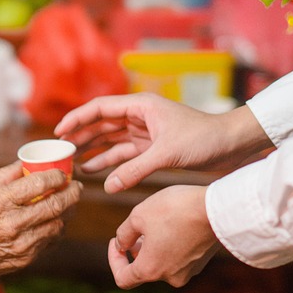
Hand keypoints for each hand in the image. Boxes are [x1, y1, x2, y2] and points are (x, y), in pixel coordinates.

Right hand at [0, 162, 80, 292]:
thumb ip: (4, 176)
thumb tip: (26, 161)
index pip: (39, 184)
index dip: (57, 175)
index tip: (62, 172)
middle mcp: (12, 224)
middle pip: (56, 204)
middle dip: (72, 192)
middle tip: (75, 185)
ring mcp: (21, 244)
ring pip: (59, 223)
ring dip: (68, 210)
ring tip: (68, 201)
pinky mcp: (26, 259)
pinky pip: (51, 240)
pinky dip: (58, 227)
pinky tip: (56, 219)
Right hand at [56, 93, 270, 192]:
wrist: (233, 146)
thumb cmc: (204, 139)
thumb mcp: (167, 154)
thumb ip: (136, 170)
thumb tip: (108, 186)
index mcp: (142, 106)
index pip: (101, 108)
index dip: (77, 118)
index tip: (59, 131)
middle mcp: (142, 116)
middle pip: (103, 123)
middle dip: (81, 136)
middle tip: (60, 151)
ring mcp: (148, 132)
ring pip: (113, 140)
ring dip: (94, 150)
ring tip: (74, 164)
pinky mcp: (155, 148)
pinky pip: (126, 154)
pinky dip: (111, 162)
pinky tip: (97, 172)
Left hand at [108, 186, 219, 288]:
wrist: (218, 209)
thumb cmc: (175, 209)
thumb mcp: (138, 215)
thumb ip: (124, 234)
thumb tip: (122, 244)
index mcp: (150, 270)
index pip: (122, 278)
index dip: (114, 260)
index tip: (116, 241)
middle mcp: (169, 277)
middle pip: (144, 270)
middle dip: (136, 251)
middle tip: (136, 230)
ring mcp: (188, 272)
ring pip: (162, 263)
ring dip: (154, 247)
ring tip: (155, 223)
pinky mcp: (201, 262)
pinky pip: (179, 258)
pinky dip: (171, 246)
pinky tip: (175, 225)